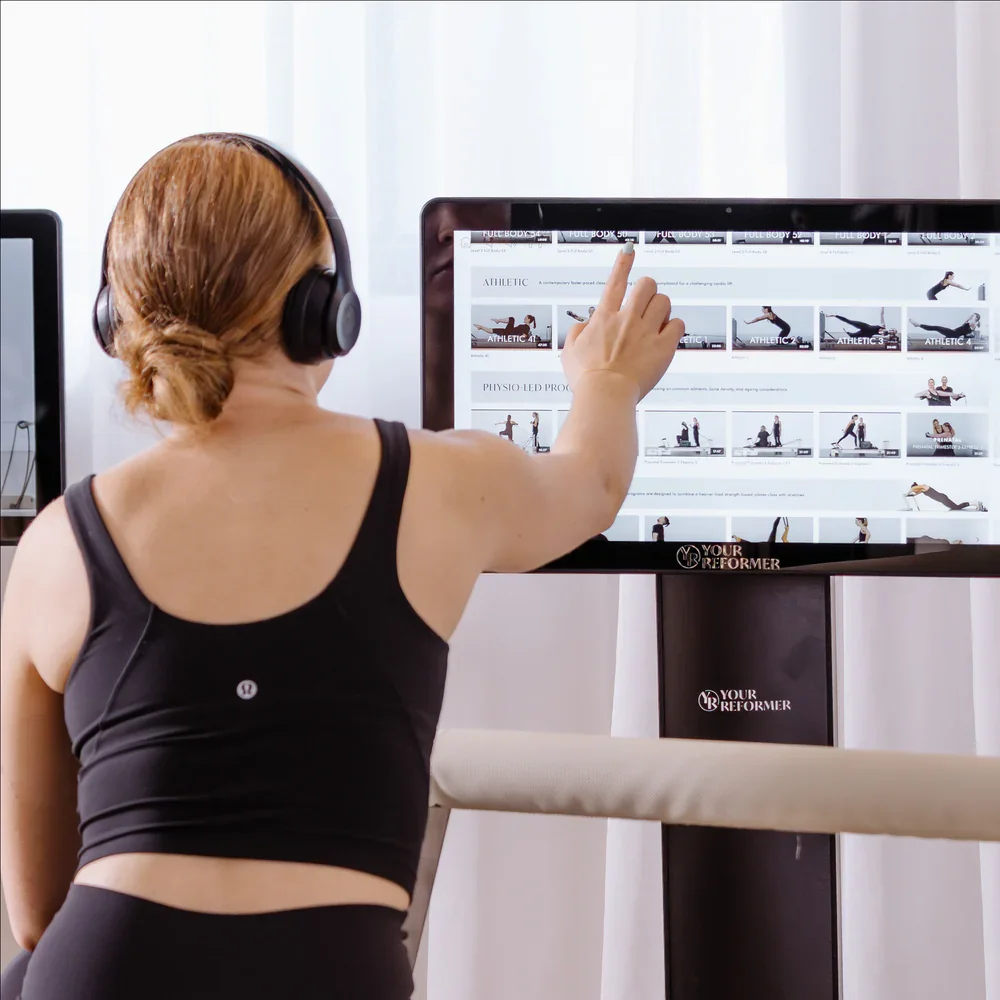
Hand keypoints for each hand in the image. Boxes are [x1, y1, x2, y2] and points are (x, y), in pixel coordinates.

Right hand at [560, 247, 683, 399]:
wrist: (605, 395)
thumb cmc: (586, 379)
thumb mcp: (570, 352)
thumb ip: (578, 332)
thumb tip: (587, 324)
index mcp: (604, 318)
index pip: (615, 282)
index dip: (623, 263)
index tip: (629, 250)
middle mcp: (627, 319)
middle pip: (647, 285)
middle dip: (647, 290)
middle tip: (645, 304)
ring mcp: (646, 332)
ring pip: (664, 301)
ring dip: (661, 309)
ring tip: (655, 323)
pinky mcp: (663, 347)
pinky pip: (677, 324)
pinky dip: (673, 327)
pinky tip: (665, 337)